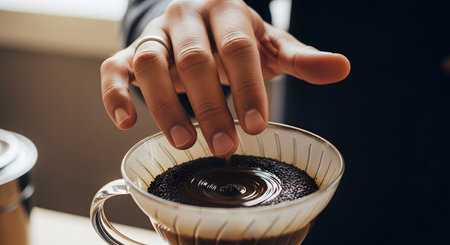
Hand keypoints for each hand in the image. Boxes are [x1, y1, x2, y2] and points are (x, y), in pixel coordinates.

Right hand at [100, 0, 349, 157]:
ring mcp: (155, 34)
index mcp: (226, 10)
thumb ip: (301, 58)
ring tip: (183, 143)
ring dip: (164, 104)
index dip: (248, 86)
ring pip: (150, 62)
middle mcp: (186, 17)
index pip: (238, 47)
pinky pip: (112, 68)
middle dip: (210, 106)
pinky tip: (126, 122)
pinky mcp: (129, 52)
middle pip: (194, 58)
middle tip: (224, 146)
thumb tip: (342, 68)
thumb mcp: (269, 45)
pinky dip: (114, 94)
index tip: (257, 126)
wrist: (198, 22)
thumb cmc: (237, 38)